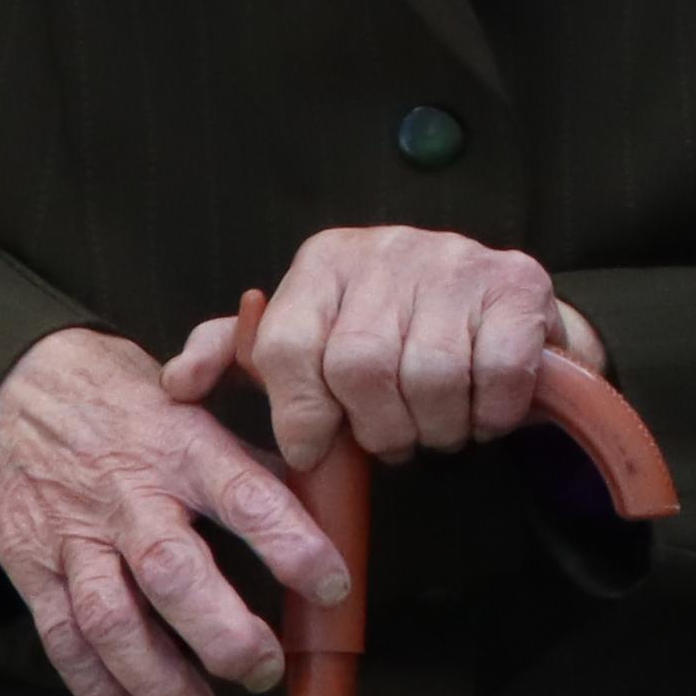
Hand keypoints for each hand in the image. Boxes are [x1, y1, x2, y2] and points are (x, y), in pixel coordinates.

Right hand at [0, 324, 346, 695]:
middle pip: (173, 573)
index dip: (292, 545)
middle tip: (263, 672)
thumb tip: (329, 498)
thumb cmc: (130, 401)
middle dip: (223, 635)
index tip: (331, 588)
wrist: (17, 385)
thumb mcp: (198, 400)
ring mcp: (74, 533)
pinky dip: (97, 685)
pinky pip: (62, 636)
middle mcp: (128, 493)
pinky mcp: (30, 564)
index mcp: (183, 447)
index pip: (246, 497)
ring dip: (159, 679)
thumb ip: (256, 454)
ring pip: (111, 619)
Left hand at [166, 224, 601, 474]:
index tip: (315, 448)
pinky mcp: (518, 283)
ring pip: (428, 376)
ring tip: (438, 427)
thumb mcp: (308, 338)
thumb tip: (178, 384)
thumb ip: (235, 355)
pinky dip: (488, 413)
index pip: (288, 345)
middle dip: (377, 428)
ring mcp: (456, 260)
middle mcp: (387, 248)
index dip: (300, 413)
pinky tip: (483, 412)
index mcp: (324, 261)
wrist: (501, 311)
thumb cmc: (391, 334)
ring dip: (436, 427)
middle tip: (392, 441)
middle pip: (359, 367)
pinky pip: (493, 373)